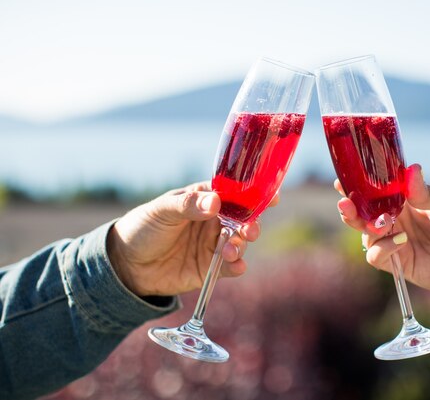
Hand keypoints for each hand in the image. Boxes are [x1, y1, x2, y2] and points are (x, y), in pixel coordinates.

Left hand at [106, 182, 277, 296]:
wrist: (125, 265)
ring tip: (231, 250)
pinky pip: (230, 266)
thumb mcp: (162, 211)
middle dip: (252, 224)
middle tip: (250, 230)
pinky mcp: (210, 268)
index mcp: (204, 199)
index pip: (235, 193)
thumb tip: (216, 202)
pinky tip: (235, 266)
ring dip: (241, 246)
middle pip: (243, 220)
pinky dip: (236, 266)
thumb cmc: (143, 227)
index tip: (272, 196)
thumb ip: (189, 205)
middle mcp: (214, 221)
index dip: (254, 194)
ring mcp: (213, 244)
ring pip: (239, 243)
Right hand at [337, 163, 429, 293]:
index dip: (354, 185)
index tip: (342, 180)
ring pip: (363, 233)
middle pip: (359, 212)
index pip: (371, 190)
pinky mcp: (395, 262)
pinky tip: (401, 241)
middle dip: (349, 207)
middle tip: (346, 203)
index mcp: (398, 200)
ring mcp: (390, 240)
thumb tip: (411, 170)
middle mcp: (390, 219)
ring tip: (383, 222)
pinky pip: (375, 255)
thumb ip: (426, 191)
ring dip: (366, 226)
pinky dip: (383, 248)